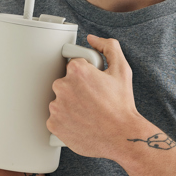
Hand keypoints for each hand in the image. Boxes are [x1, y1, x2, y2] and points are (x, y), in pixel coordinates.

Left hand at [46, 35, 143, 158]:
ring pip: (59, 102)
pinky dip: (66, 122)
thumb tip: (93, 39)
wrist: (122, 136)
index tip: (94, 86)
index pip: (74, 66)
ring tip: (88, 114)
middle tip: (93, 101)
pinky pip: (55, 119)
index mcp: (77, 70)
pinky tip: (81, 123)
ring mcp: (56, 106)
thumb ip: (109, 47)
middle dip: (77, 91)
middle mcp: (63, 86)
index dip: (86, 76)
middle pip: (65, 84)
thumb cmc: (122, 106)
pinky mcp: (53, 124)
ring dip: (70, 106)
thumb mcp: (122, 70)